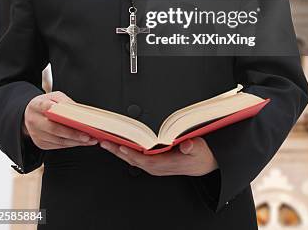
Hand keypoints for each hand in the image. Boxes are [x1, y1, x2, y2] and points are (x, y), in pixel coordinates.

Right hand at [23, 90, 97, 149]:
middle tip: (87, 135)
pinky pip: (58, 146)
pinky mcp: (41, 144)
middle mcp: (34, 121)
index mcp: (36, 106)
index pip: (45, 107)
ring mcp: (36, 134)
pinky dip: (71, 144)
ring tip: (89, 140)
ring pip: (58, 140)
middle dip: (72, 134)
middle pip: (54, 129)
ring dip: (75, 142)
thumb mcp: (53, 96)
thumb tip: (79, 111)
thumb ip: (65, 101)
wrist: (30, 115)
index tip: (66, 114)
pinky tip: (81, 142)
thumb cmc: (45, 104)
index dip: (56, 111)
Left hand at [99, 137, 218, 176]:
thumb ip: (193, 147)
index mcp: (165, 164)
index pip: (144, 160)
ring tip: (106, 141)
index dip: (132, 153)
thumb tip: (186, 145)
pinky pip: (136, 157)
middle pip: (133, 159)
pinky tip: (119, 145)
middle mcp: (156, 166)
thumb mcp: (200, 149)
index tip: (121, 146)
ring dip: (118, 150)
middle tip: (104, 141)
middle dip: (117, 151)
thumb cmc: (199, 156)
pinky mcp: (154, 162)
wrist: (204, 165)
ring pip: (132, 158)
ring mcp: (154, 165)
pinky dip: (126, 150)